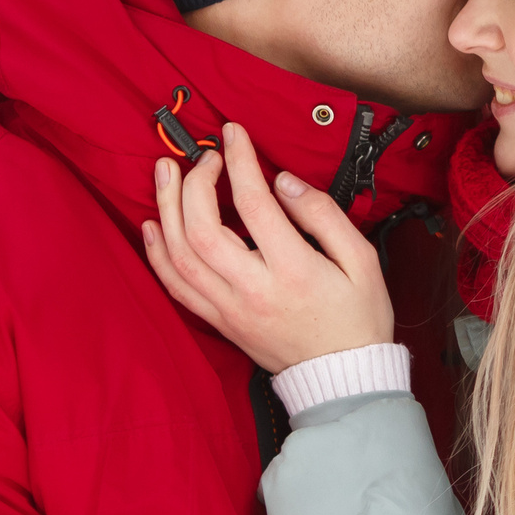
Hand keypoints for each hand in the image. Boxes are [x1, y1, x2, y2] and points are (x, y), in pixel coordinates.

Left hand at [141, 123, 392, 373]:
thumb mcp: (362, 260)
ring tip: (164, 174)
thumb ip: (323, 215)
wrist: (345, 380)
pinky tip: (152, 225)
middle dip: (194, 183)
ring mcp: (231, 310)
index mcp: (293, 270)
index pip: (253, 203)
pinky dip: (157, 254)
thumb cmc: (358, 318)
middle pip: (202, 229)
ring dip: (166, 209)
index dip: (239, 160)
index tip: (233, 134)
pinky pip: (177, 287)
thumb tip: (283, 183)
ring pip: (180, 256)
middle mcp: (254, 290)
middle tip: (203, 157)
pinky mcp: (221, 322)